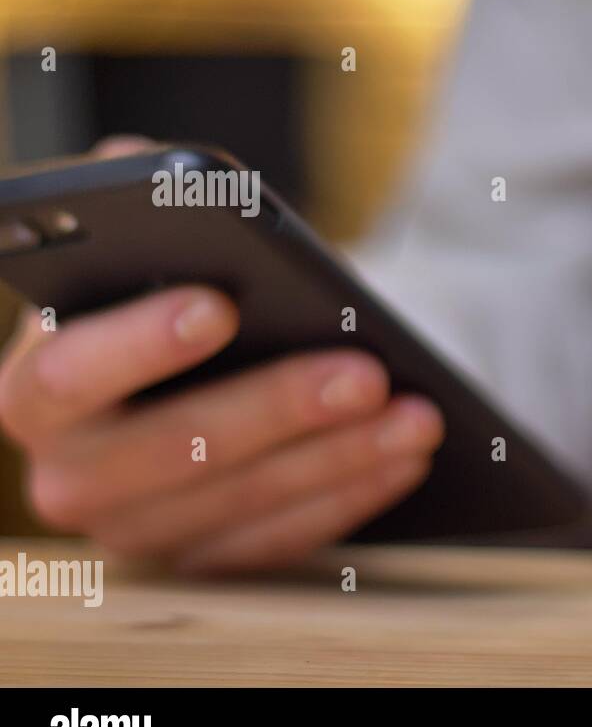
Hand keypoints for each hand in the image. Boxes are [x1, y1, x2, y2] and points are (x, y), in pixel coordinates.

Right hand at [0, 138, 443, 572]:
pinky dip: (351, 498)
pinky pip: (282, 543)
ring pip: (243, 501)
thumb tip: (137, 162)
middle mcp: (71, 474)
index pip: (65, 373)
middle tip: (366, 374)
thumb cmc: (189, 308)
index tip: (222, 305)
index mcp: (39, 388)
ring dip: (340, 459)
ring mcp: (139, 531)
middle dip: (278, 408)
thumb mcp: (163, 256)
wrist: (216, 382)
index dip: (138, 344)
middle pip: (173, 451)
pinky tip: (407, 458)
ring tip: (418, 416)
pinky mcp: (205, 564)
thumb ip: (141, 210)